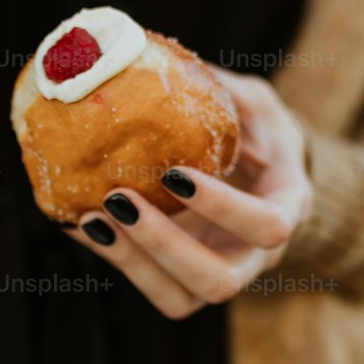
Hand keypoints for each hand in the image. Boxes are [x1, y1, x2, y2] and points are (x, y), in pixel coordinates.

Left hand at [69, 69, 312, 319]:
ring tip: (91, 217)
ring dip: (131, 261)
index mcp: (286, 208)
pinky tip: (77, 222)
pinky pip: (149, 285)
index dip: (223, 208)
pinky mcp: (181, 280)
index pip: (268, 226)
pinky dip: (111, 257)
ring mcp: (216, 273)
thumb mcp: (255, 103)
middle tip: (119, 198)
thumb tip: (162, 64)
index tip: (175, 173)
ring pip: (180, 299)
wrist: (260, 175)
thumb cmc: (259, 132)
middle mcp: (255, 255)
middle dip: (164, 245)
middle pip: (219, 281)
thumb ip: (226, 92)